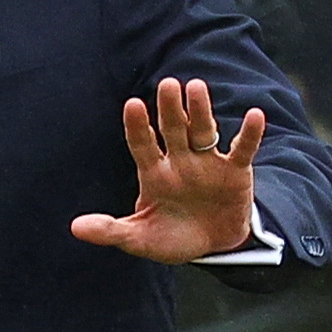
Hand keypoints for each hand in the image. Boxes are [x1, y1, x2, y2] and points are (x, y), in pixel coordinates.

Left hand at [71, 76, 265, 263]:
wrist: (213, 247)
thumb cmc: (173, 238)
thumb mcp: (140, 239)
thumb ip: (111, 230)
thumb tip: (76, 228)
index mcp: (155, 173)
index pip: (142, 144)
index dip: (138, 126)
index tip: (133, 105)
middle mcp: (180, 161)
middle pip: (173, 130)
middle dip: (170, 109)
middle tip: (167, 85)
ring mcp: (209, 163)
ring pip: (204, 131)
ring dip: (201, 111)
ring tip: (196, 87)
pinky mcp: (236, 171)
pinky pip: (243, 149)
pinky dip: (249, 134)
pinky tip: (255, 114)